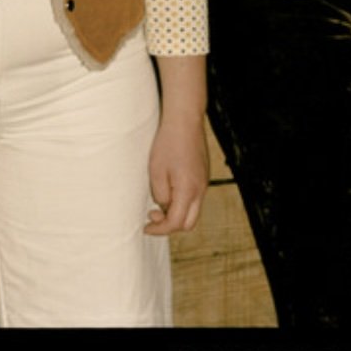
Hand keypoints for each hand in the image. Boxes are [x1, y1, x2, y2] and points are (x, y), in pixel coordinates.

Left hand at [145, 114, 208, 235]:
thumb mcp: (156, 171)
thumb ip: (160, 194)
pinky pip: (194, 197)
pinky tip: (168, 189)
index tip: (146, 227)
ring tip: (158, 200)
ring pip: (193, 210)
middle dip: (170, 225)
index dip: (160, 229)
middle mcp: (200, 190)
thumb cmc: (168, 143)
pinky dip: (182, 201)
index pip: (176, 223)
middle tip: (153, 215)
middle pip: (189, 223)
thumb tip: (164, 206)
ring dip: (176, 212)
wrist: (185, 121)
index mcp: (188, 191)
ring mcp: (204, 183)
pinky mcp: (203, 176)